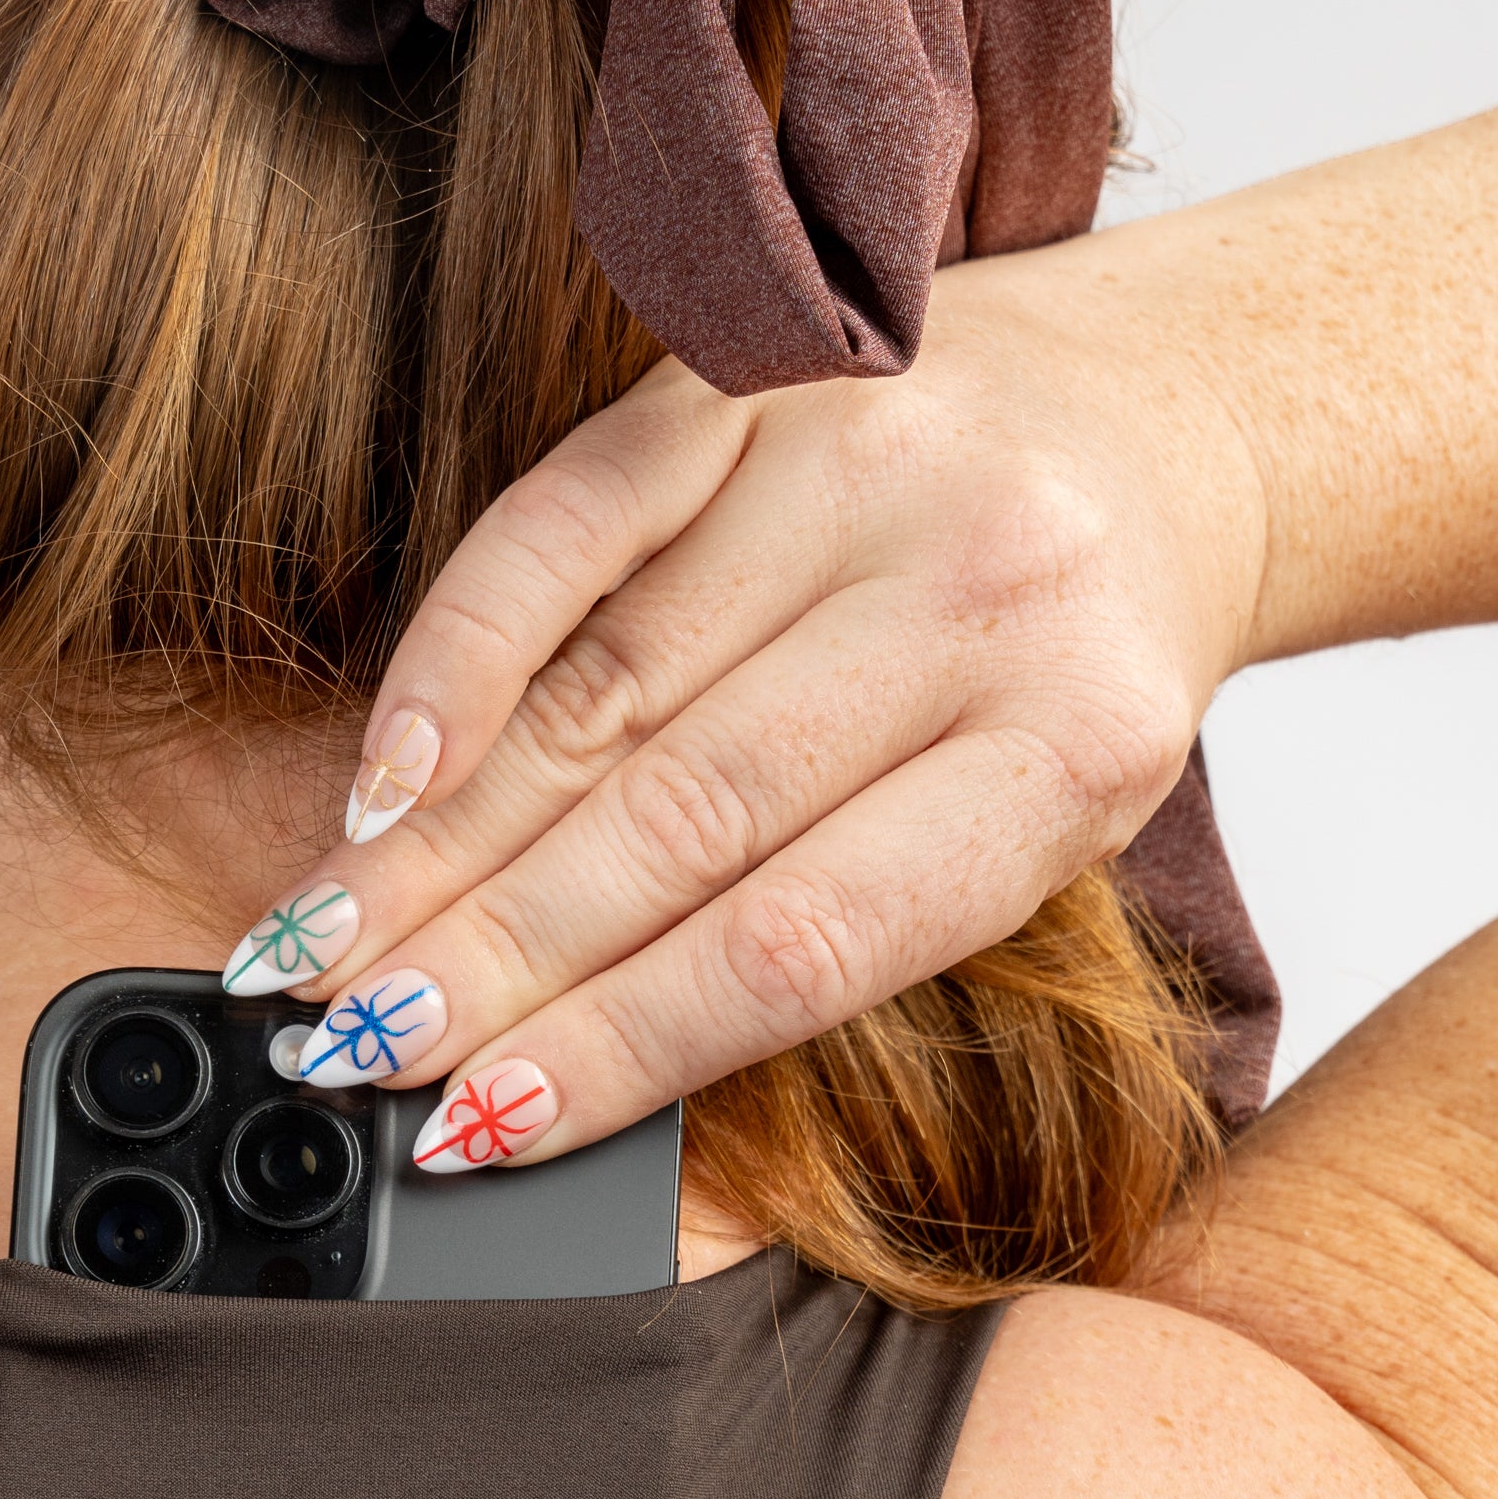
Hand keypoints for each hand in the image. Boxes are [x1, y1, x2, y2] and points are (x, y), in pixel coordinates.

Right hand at [221, 251, 1271, 1167]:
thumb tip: (574, 1059)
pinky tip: (383, 769)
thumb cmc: (1072, 665)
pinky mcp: (765, 372)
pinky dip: (464, 650)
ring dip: (439, 840)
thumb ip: (849, 925)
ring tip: (320, 949)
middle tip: (347, 1051)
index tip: (472, 1126)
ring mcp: (865, 465)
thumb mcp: (1031, 821)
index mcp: (1073, 748)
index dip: (616, 1044)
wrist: (1177, 415)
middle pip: (680, 822)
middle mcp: (979, 592)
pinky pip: (574, 521)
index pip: (797, 941)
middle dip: (492, 956)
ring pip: (606, 693)